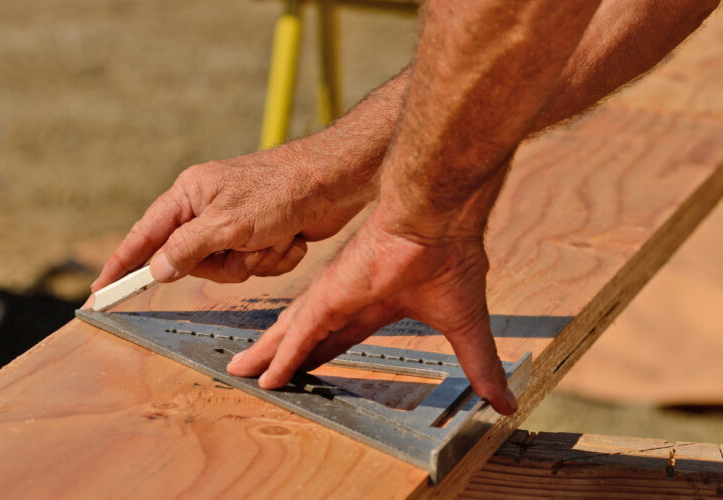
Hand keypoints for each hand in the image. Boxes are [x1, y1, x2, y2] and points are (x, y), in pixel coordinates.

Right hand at [91, 145, 369, 290]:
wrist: (333, 183)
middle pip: (193, 263)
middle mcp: (208, 209)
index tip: (101, 291)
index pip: (145, 235)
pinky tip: (290, 238)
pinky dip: (276, 258)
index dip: (122, 264)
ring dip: (256, 261)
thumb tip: (157, 269)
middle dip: (225, 264)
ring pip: (229, 270)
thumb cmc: (278, 191)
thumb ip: (186, 249)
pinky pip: (257, 268)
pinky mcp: (262, 237)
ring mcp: (236, 225)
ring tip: (274, 236)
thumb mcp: (226, 223)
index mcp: (190, 195)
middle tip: (245, 245)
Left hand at [226, 206, 517, 415]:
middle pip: (308, 336)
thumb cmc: (452, 255)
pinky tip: (265, 377)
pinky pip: (299, 335)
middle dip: (286, 356)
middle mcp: (350, 298)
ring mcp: (336, 295)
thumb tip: (505, 403)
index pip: (343, 337)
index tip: (307, 370)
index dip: (323, 355)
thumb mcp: (464, 325)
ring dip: (270, 355)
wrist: (438, 218)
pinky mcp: (329, 295)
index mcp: (379, 300)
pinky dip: (281, 358)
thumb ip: (479, 364)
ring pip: (293, 333)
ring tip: (243, 372)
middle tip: (263, 375)